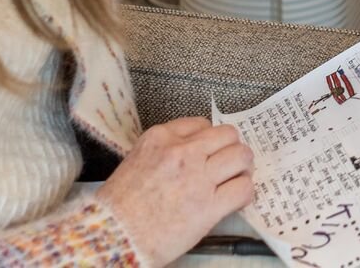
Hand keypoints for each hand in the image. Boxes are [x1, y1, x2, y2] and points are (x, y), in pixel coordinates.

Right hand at [96, 117, 253, 266]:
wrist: (114, 236)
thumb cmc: (119, 206)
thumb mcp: (136, 161)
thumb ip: (165, 151)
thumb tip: (194, 153)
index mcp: (160, 137)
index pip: (202, 124)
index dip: (210, 140)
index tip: (211, 152)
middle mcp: (182, 152)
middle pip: (228, 135)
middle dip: (232, 149)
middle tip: (230, 165)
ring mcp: (197, 177)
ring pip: (241, 156)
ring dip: (243, 168)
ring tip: (236, 180)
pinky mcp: (209, 206)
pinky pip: (243, 189)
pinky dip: (245, 193)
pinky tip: (236, 200)